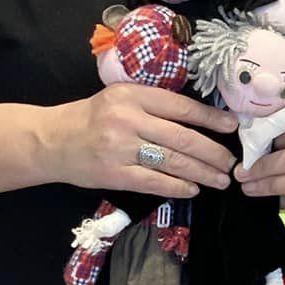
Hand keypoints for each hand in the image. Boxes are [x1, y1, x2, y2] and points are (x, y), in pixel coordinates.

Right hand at [44, 84, 238, 198]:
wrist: (51, 140)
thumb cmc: (92, 118)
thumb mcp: (120, 98)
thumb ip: (153, 105)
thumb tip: (197, 120)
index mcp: (132, 95)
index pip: (181, 107)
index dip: (210, 119)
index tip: (232, 126)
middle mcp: (128, 119)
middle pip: (182, 137)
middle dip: (213, 152)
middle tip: (231, 163)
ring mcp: (121, 148)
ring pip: (173, 161)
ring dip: (202, 173)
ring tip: (221, 179)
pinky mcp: (115, 174)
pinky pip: (155, 182)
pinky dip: (177, 187)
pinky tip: (193, 189)